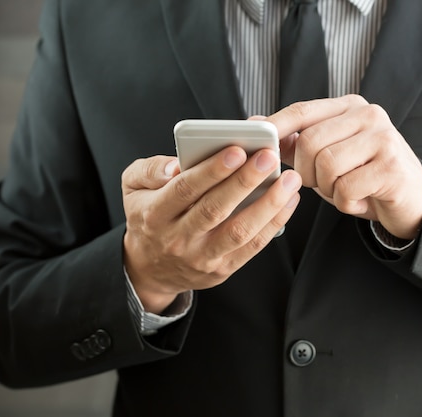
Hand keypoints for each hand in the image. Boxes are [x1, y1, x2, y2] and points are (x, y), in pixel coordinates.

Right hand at [121, 148, 301, 312]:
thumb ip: (150, 170)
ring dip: (268, 204)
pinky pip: (253, 246)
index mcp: (155, 213)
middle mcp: (178, 238)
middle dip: (245, 181)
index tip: (235, 150)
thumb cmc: (148, 217)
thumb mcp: (132, 187)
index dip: (211, 170)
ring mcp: (202, 257)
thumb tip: (175, 165)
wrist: (150, 267)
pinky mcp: (223, 268)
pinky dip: (275, 223)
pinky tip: (289, 201)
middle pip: (215, 209)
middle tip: (268, 157)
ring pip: (239, 231)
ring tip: (288, 179)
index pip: (184, 189)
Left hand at [266, 94, 421, 240]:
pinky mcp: (392, 167)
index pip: (302, 111)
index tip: (254, 137)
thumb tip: (256, 124)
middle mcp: (368, 115)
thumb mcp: (328, 155)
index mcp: (349, 107)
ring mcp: (383, 139)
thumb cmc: (362, 176)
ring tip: (344, 191)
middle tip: (320, 183)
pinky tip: (360, 200)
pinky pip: (345, 190)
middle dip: (306, 172)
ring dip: (327, 189)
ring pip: (326, 166)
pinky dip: (345, 204)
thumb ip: (296, 141)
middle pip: (309, 142)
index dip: (275, 126)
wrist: (410, 200)